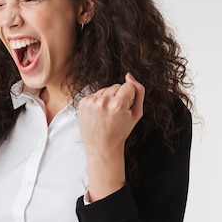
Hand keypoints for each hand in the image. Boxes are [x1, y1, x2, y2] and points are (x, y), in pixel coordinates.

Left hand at [78, 73, 144, 199]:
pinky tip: (98, 114)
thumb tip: (129, 75)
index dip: (129, 98)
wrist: (101, 146)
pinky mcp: (83, 102)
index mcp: (118, 104)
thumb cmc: (120, 131)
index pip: (128, 86)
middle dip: (118, 97)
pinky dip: (98, 102)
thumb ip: (138, 91)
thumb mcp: (137, 114)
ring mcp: (91, 102)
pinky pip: (95, 94)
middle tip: (115, 114)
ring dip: (107, 98)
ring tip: (106, 114)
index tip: (125, 110)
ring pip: (105, 89)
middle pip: (116, 86)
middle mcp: (103, 101)